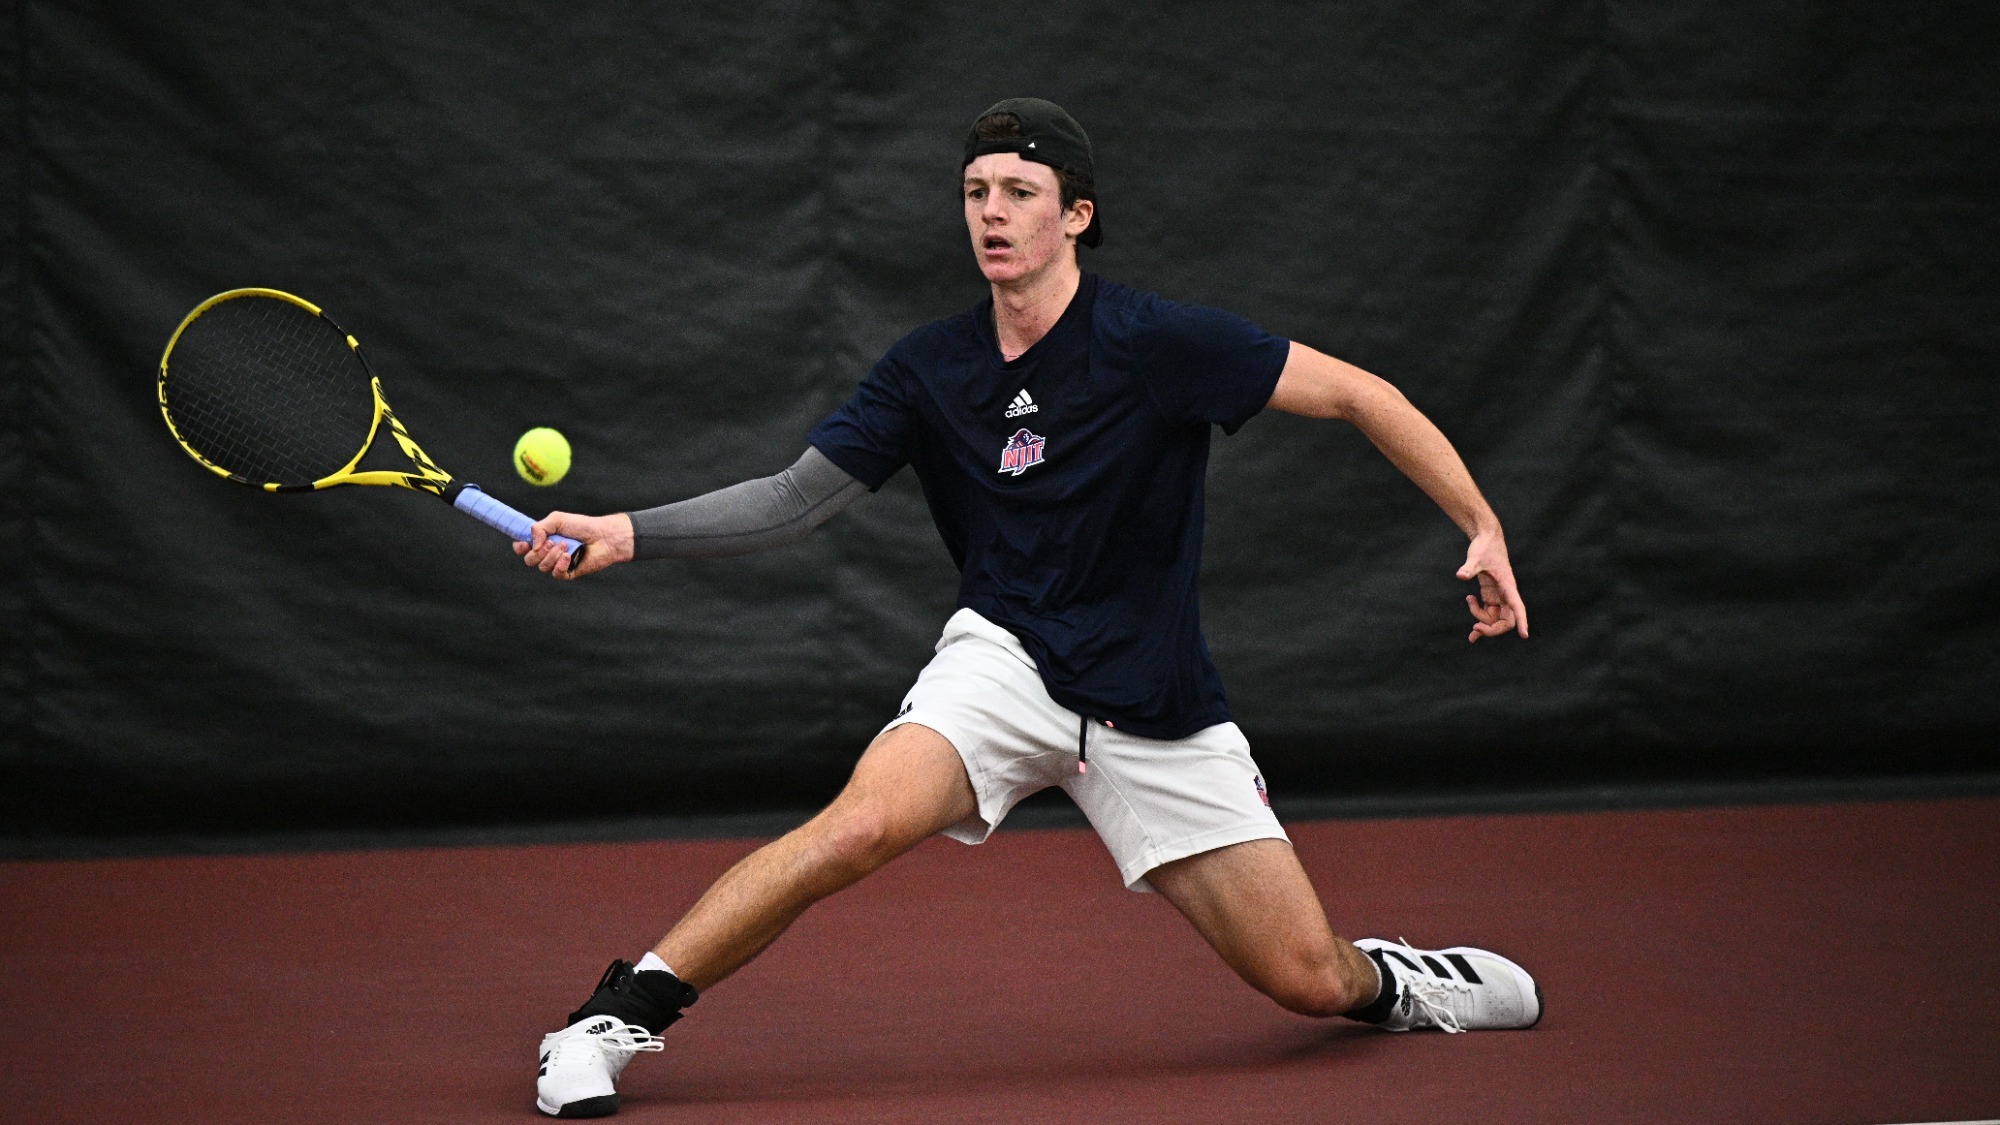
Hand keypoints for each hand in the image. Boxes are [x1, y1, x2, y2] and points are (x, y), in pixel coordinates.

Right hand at [514, 511, 635, 580]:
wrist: (603, 536)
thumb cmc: (582, 526)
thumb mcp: (557, 520)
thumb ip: (539, 528)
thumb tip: (532, 546)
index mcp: (542, 540)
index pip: (523, 548)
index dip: (519, 547)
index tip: (524, 544)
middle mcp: (548, 553)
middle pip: (529, 560)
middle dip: (539, 551)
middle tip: (552, 541)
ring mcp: (557, 564)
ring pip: (542, 567)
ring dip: (552, 555)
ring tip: (566, 545)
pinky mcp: (568, 573)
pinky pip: (556, 574)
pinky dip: (560, 565)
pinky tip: (569, 556)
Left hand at [1457, 531, 1528, 642]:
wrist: (1486, 538)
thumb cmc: (1484, 546)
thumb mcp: (1476, 556)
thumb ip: (1469, 568)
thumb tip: (1461, 576)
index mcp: (1508, 586)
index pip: (1517, 607)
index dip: (1522, 621)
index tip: (1524, 635)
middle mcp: (1506, 594)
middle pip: (1507, 620)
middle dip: (1492, 629)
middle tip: (1475, 629)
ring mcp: (1499, 596)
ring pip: (1495, 619)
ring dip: (1482, 622)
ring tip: (1469, 604)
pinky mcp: (1491, 595)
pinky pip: (1488, 613)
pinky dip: (1479, 616)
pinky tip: (1470, 601)